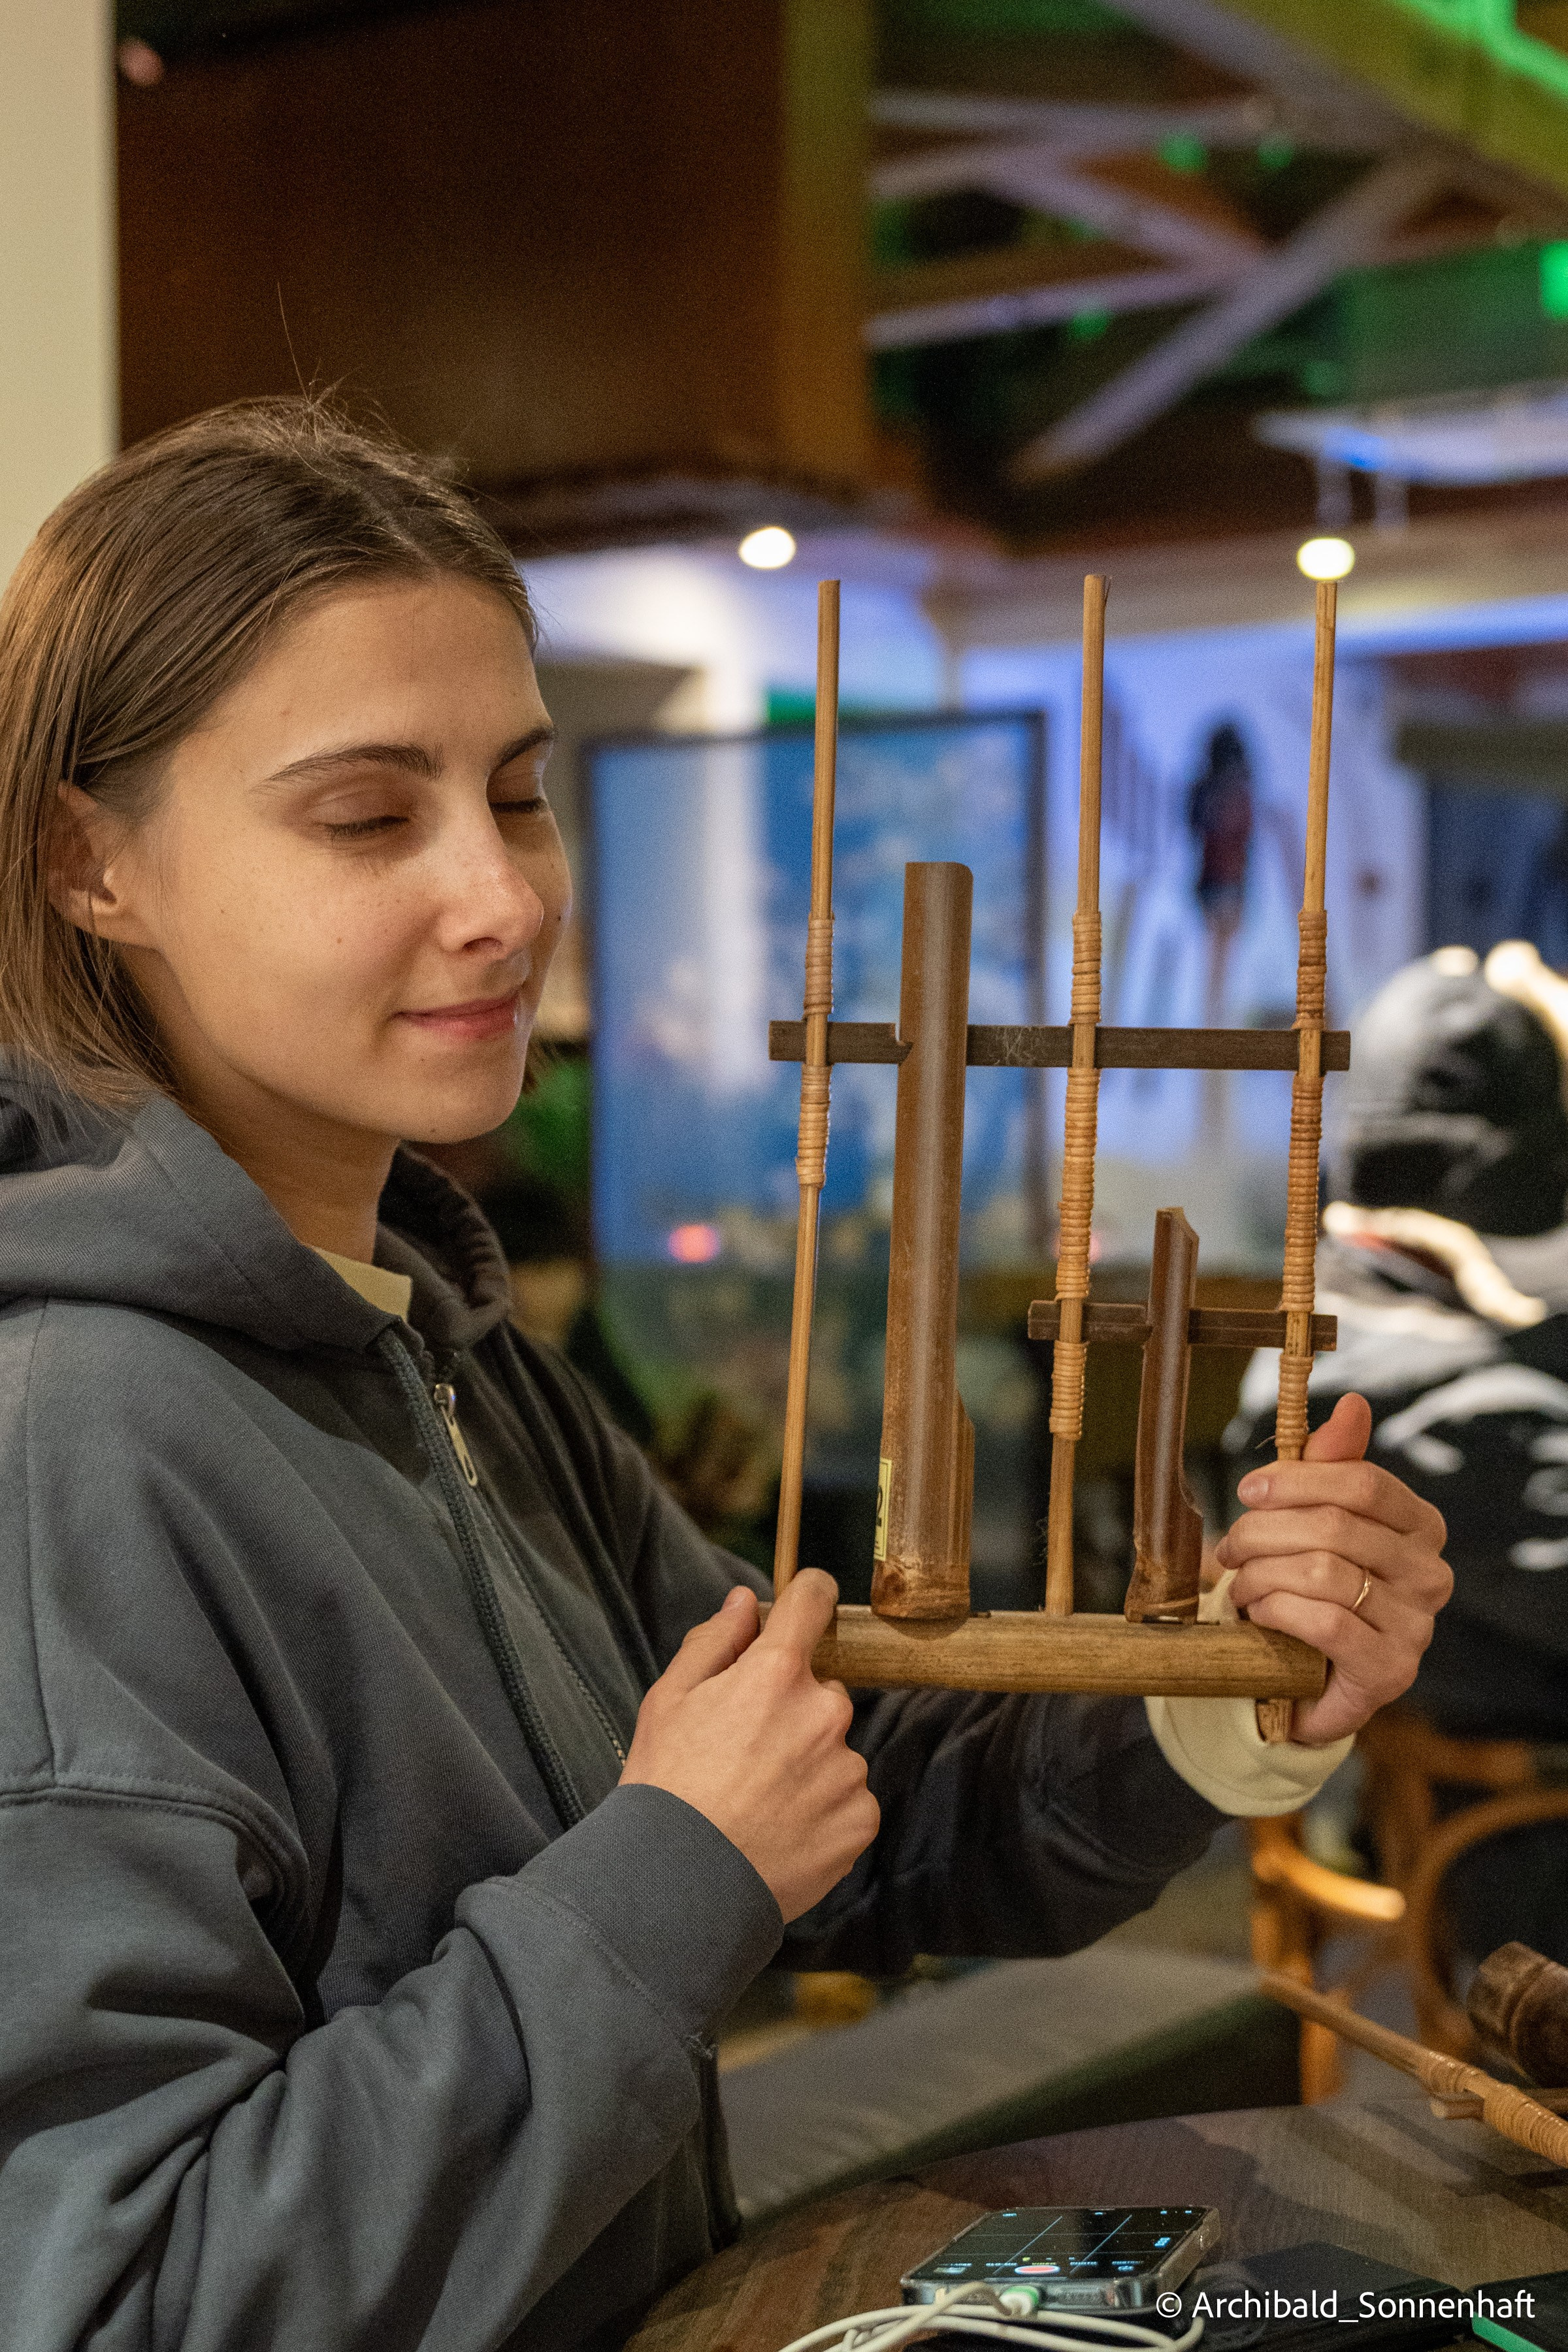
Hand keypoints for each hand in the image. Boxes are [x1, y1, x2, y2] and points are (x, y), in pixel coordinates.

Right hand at [619, 1569, 879, 1921]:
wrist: (681, 1887)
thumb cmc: (666, 1787)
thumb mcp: (669, 1699)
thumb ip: (715, 1640)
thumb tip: (747, 1601)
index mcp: (776, 1672)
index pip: (813, 1601)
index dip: (807, 1597)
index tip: (804, 1604)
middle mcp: (823, 1712)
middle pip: (822, 1689)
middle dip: (793, 1707)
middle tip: (747, 1750)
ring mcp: (847, 1769)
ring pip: (835, 1748)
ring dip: (810, 1763)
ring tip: (760, 1801)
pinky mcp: (860, 1820)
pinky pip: (850, 1798)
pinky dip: (824, 1809)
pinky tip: (782, 1829)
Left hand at [1213, 1393, 1451, 1745]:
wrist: (1309, 1681)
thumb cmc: (1314, 1589)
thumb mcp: (1318, 1522)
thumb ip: (1332, 1466)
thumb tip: (1353, 1403)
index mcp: (1421, 1526)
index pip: (1363, 1482)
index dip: (1296, 1480)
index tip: (1248, 1491)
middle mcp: (1431, 1574)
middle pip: (1335, 1526)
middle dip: (1264, 1531)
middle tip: (1228, 1548)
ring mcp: (1417, 1627)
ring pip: (1323, 1572)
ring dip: (1261, 1574)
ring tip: (1239, 1585)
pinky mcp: (1390, 1670)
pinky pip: (1324, 1623)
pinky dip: (1277, 1611)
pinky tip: (1258, 1614)